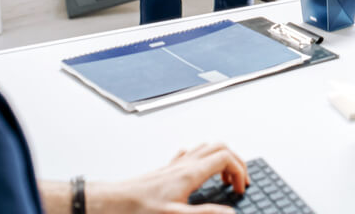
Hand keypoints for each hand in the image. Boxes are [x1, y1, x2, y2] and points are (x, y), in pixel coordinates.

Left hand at [86, 143, 250, 213]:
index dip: (240, 171)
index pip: (226, 158)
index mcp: (190, 173)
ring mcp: (175, 165)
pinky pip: (190, 155)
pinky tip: (200, 174)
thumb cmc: (138, 208)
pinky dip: (203, 160)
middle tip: (239, 182)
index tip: (240, 189)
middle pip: (220, 147)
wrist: (114, 202)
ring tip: (224, 178)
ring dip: (222, 159)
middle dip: (236, 161)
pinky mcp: (167, 171)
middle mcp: (184, 164)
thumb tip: (230, 212)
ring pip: (206, 148)